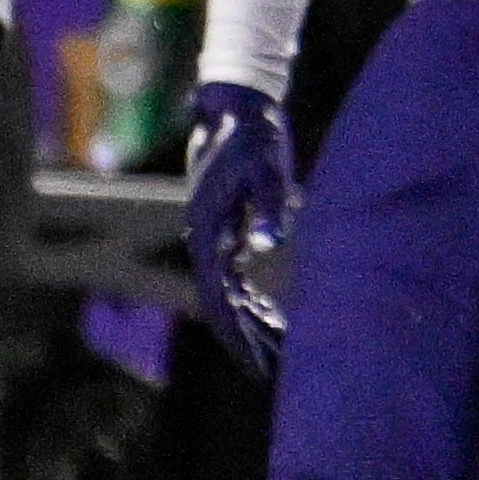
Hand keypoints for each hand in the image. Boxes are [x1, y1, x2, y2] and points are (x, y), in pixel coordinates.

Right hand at [183, 83, 301, 378]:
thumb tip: (268, 244)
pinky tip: (268, 317)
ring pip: (227, 292)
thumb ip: (270, 205)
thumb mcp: (268, 167)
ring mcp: (213, 234)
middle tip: (266, 374)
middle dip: (244, 340)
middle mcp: (206, 238)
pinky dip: (249, 299)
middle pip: (221, 304)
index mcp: (211, 230)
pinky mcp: (226, 226)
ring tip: (273, 355)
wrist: (236, 105)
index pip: (220, 298)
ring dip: (247, 323)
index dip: (238, 334)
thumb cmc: (255, 135)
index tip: (257, 365)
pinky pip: (234, 275)